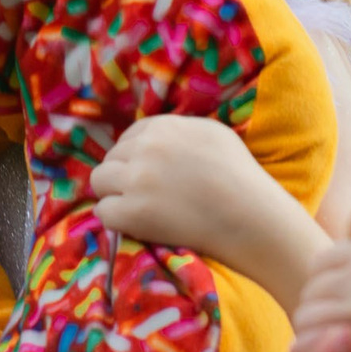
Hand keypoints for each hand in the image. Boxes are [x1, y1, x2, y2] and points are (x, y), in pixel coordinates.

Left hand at [91, 115, 302, 257]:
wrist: (252, 216)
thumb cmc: (241, 176)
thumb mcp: (212, 133)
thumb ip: (179, 130)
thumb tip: (156, 136)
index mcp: (163, 126)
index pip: (128, 137)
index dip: (134, 157)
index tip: (146, 174)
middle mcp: (145, 148)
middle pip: (111, 158)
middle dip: (123, 176)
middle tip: (144, 196)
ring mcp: (136, 179)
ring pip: (99, 182)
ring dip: (113, 195)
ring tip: (135, 210)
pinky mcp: (133, 212)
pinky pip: (103, 212)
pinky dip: (116, 220)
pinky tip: (135, 225)